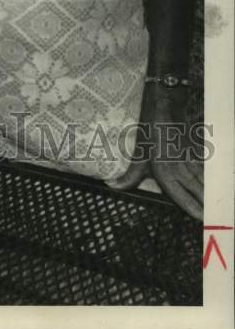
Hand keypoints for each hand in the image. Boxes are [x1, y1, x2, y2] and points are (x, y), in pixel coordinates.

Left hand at [106, 86, 202, 220]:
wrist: (165, 106)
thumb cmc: (150, 131)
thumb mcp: (138, 154)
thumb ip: (129, 176)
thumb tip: (111, 186)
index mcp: (166, 174)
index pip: (185, 200)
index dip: (195, 212)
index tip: (202, 222)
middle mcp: (182, 171)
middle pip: (201, 195)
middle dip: (207, 208)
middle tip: (212, 220)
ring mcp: (192, 162)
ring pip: (206, 184)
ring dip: (210, 196)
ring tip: (218, 210)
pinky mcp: (198, 154)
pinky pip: (207, 173)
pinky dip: (211, 182)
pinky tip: (214, 189)